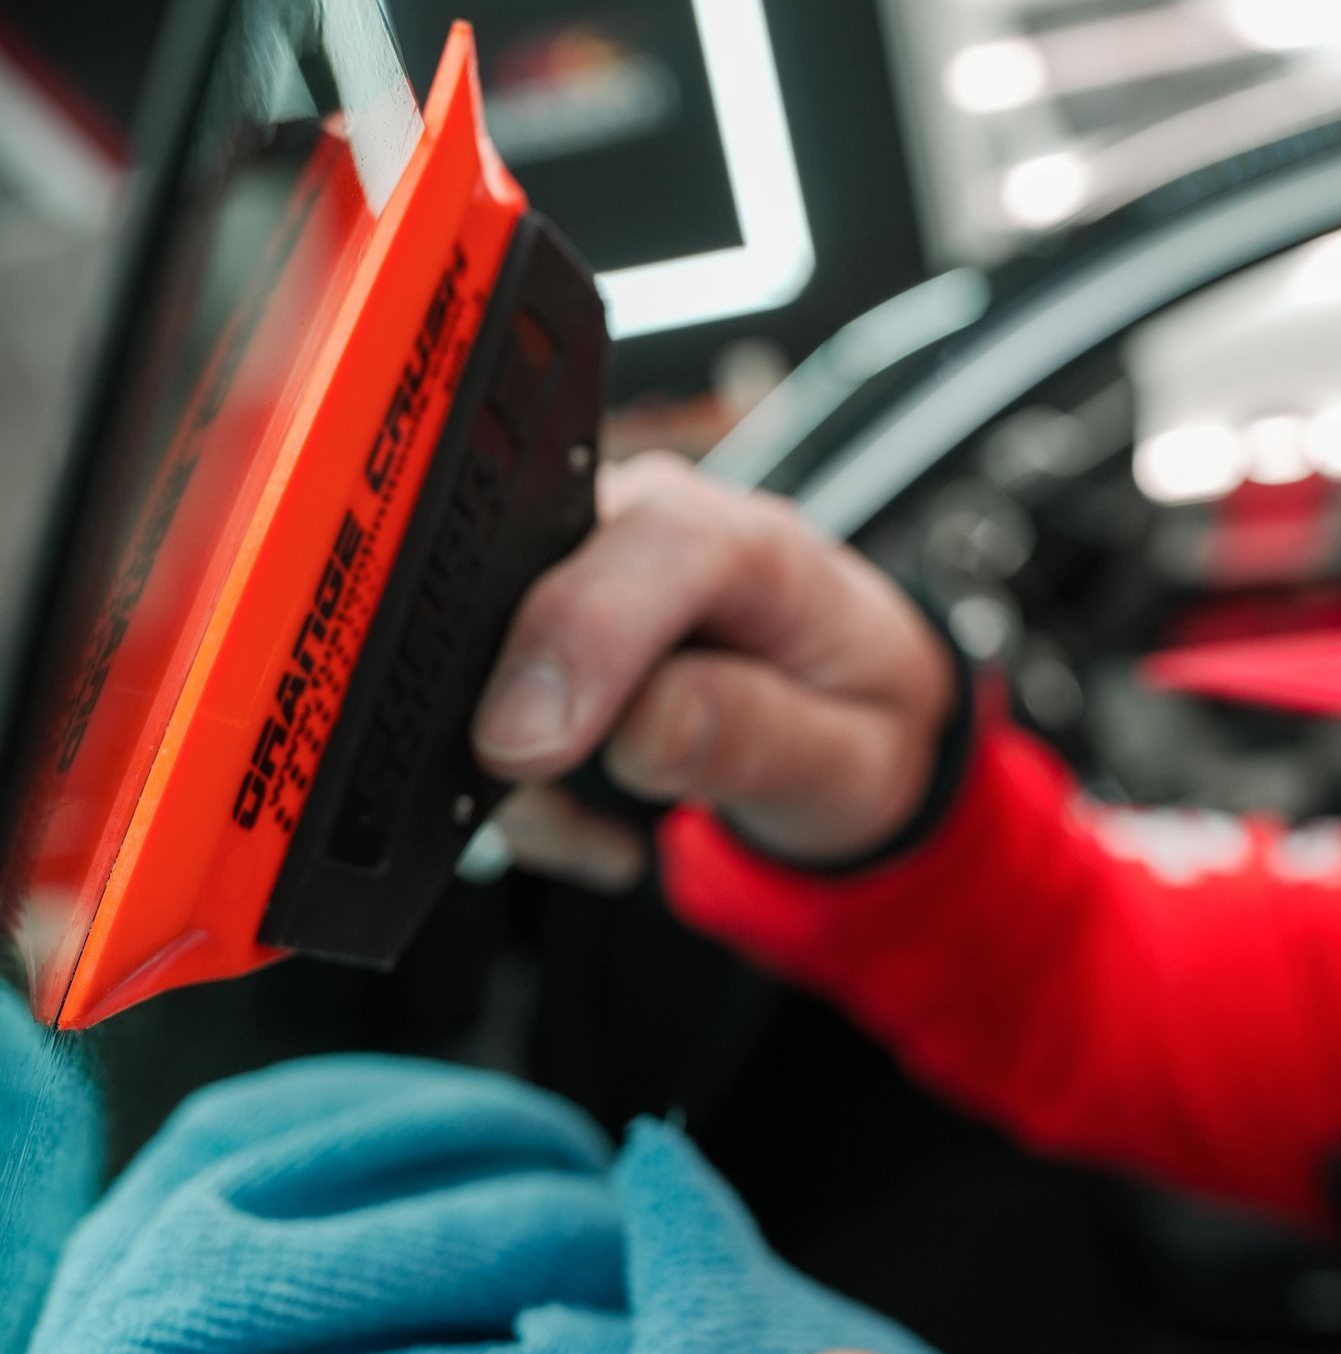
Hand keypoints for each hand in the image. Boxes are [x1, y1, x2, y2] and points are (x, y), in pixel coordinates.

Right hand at [471, 454, 955, 881]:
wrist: (847, 717)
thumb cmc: (852, 718)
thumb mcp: (847, 757)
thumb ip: (754, 735)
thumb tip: (640, 727)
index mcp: (755, 542)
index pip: (652, 550)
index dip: (581, 638)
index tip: (528, 744)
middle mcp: (653, 522)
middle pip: (535, 586)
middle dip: (524, 717)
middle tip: (586, 821)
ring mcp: (582, 560)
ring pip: (482, 648)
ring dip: (521, 769)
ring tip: (611, 831)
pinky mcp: (534, 609)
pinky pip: (475, 692)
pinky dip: (518, 784)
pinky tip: (595, 820)